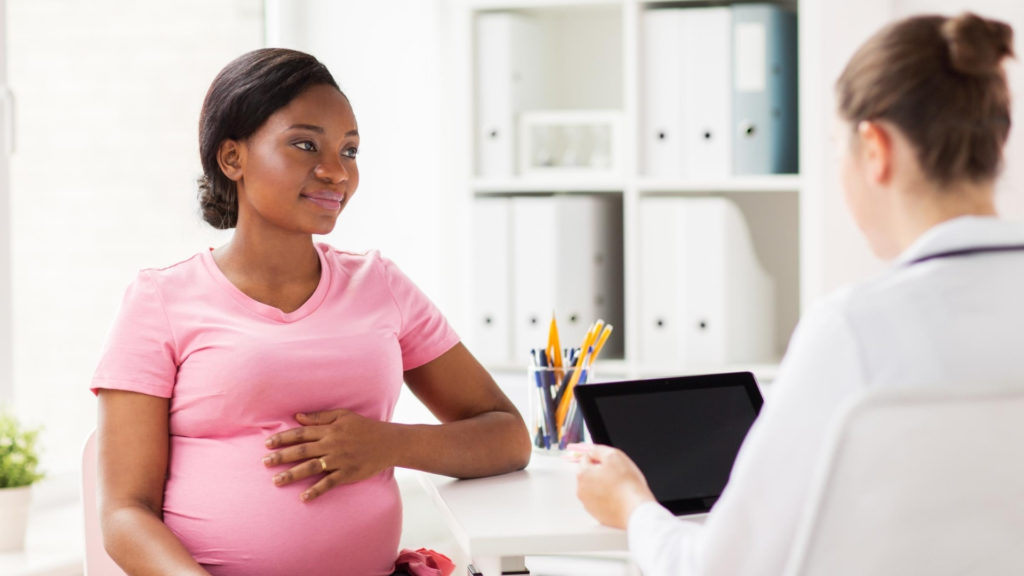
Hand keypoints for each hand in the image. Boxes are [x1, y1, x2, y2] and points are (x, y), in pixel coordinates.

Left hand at [263, 409, 395, 501]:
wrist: (389, 442)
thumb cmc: (365, 427)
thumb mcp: (344, 415)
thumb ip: (320, 416)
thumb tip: (297, 416)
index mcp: (329, 430)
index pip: (301, 434)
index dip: (283, 438)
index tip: (267, 444)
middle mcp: (331, 445)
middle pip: (302, 451)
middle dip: (281, 457)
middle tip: (264, 463)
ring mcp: (339, 460)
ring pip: (311, 468)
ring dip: (292, 475)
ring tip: (276, 481)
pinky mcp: (348, 473)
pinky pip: (329, 483)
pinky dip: (316, 491)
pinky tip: (303, 498)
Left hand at [572, 444, 655, 528]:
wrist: (636, 510)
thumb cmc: (627, 484)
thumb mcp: (614, 456)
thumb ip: (599, 450)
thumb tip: (592, 450)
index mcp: (583, 475)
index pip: (585, 458)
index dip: (599, 457)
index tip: (609, 461)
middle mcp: (582, 491)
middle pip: (589, 475)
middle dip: (600, 472)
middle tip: (617, 474)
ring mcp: (589, 505)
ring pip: (595, 489)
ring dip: (604, 486)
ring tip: (620, 487)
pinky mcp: (598, 515)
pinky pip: (601, 502)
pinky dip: (608, 499)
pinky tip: (619, 498)